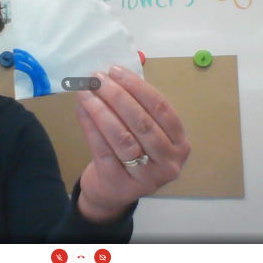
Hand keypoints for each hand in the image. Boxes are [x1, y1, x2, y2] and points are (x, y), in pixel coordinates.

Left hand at [75, 65, 190, 222]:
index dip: (137, 87)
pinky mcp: (121, 185)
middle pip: (142, 122)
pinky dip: (90, 127)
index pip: (161, 108)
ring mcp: (147, 178)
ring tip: (85, 92)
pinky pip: (103, 150)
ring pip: (122, 137)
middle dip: (117, 96)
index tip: (115, 70)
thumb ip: (136, 108)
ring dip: (101, 110)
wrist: (113, 191)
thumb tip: (110, 76)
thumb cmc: (132, 153)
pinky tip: (82, 110)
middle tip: (97, 79)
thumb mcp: (144, 133)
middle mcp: (169, 162)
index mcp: (180, 143)